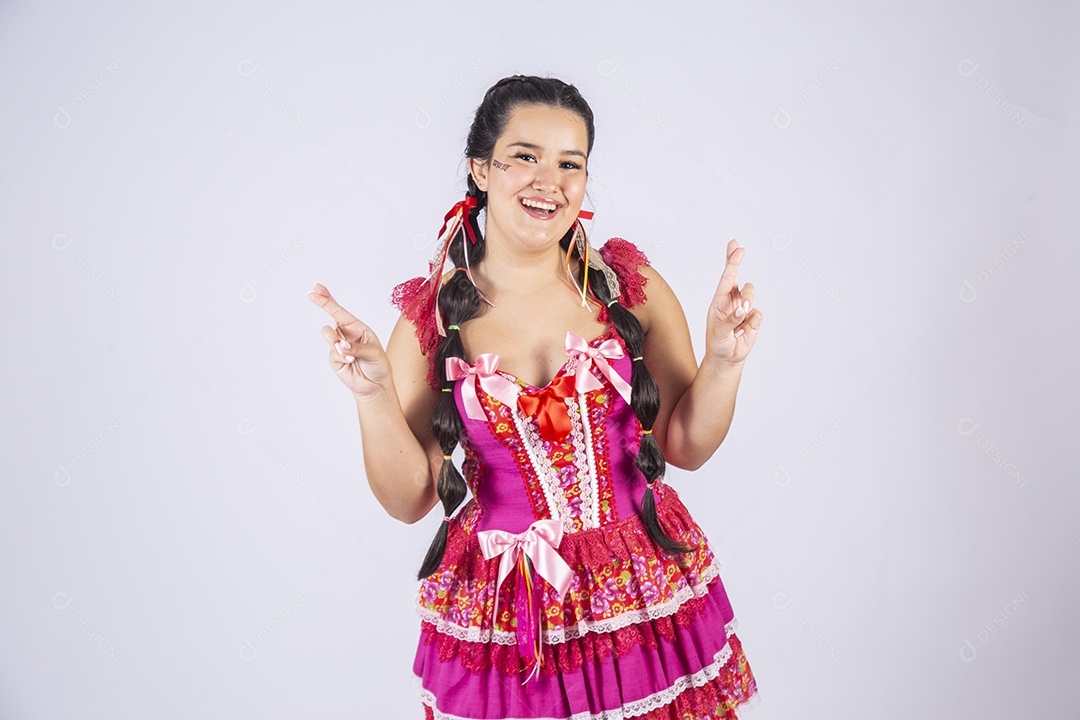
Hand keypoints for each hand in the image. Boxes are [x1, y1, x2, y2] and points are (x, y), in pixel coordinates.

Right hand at [307, 282, 392, 397]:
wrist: (375, 385)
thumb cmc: (378, 365)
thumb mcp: (373, 353)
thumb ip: (357, 347)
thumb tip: (341, 344)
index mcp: (357, 327)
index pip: (340, 311)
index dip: (327, 299)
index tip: (316, 289)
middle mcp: (346, 334)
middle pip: (329, 315)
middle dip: (322, 303)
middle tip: (312, 294)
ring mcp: (338, 345)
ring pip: (328, 334)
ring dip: (336, 341)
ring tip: (348, 352)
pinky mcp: (334, 358)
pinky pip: (332, 352)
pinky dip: (342, 356)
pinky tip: (351, 361)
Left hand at [705, 238, 762, 365]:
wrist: (726, 358)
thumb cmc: (717, 343)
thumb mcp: (719, 333)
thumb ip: (731, 320)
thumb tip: (744, 308)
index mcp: (719, 300)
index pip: (726, 277)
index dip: (731, 261)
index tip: (736, 247)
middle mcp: (731, 300)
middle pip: (738, 276)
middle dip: (736, 261)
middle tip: (739, 247)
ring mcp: (744, 307)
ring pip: (751, 293)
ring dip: (745, 307)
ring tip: (737, 324)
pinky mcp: (753, 317)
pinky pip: (757, 315)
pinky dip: (750, 325)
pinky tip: (741, 333)